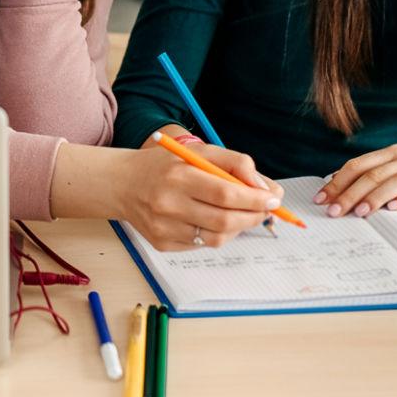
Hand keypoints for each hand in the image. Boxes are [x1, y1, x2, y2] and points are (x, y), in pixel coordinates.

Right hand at [123, 136, 281, 250]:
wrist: (123, 184)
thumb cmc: (166, 166)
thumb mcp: (199, 152)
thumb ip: (235, 163)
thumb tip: (266, 188)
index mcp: (178, 177)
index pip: (226, 194)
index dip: (254, 199)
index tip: (273, 198)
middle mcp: (168, 205)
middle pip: (224, 221)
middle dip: (253, 216)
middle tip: (265, 209)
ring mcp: (164, 228)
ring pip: (216, 238)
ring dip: (238, 228)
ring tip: (240, 214)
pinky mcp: (162, 244)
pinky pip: (201, 244)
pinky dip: (216, 234)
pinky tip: (211, 219)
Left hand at [316, 115, 396, 216]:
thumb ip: (381, 169)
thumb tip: (346, 183)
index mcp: (394, 152)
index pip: (359, 165)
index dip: (339, 181)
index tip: (322, 197)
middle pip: (372, 175)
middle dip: (349, 193)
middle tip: (333, 211)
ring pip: (395, 182)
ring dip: (375, 197)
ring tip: (359, 212)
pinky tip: (395, 208)